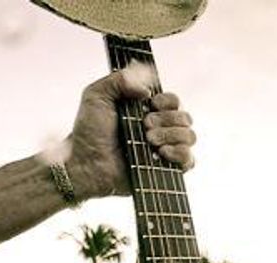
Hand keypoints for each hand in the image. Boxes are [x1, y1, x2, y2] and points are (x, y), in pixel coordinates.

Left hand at [65, 67, 197, 200]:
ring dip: (172, 135)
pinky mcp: (165, 170)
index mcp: (148, 111)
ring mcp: (164, 150)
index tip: (151, 104)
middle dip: (167, 119)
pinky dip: (179, 153)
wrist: (86, 163)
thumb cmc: (89, 132)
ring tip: (149, 140)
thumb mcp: (97, 95)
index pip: (174, 101)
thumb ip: (119, 79)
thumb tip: (147, 90)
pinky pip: (189, 160)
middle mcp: (159, 129)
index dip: (167, 101)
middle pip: (185, 117)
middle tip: (145, 125)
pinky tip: (160, 153)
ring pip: (189, 136)